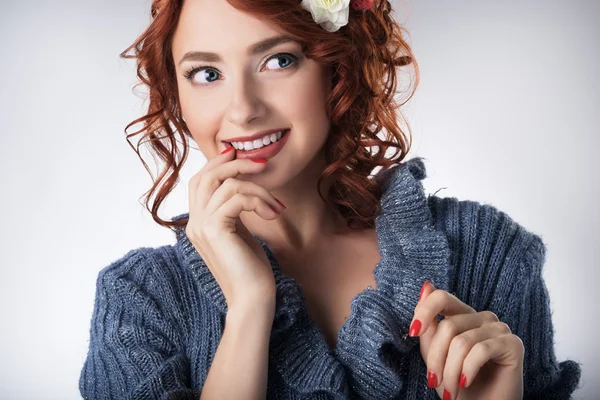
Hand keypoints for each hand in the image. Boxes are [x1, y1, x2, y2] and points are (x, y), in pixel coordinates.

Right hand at [185, 146, 285, 309]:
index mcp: (197, 223)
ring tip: (276, 206)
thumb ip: (234, 210)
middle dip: (235, 164)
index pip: (200, 181)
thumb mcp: (240, 232)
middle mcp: (194, 222)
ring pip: (226, 185)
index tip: (241, 156)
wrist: (252, 299)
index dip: (218, 163)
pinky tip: (273, 214)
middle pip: (207, 176)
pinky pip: (237, 198)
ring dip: (259, 189)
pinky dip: (259, 200)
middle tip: (262, 163)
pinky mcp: (214, 230)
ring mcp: (201, 226)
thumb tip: (242, 186)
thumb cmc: (250, 269)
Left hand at [409, 280, 523, 399]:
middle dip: (436, 358)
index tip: (413, 332)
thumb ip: (429, 325)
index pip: (441, 297)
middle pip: (448, 326)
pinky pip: (481, 350)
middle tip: (433, 381)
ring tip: (449, 391)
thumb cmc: (458, 385)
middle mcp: (482, 318)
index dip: (424, 311)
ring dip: (451, 371)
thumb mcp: (435, 354)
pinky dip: (468, 369)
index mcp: (462, 316)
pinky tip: (465, 382)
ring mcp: (499, 329)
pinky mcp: (513, 344)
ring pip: (462, 341)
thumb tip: (426, 285)